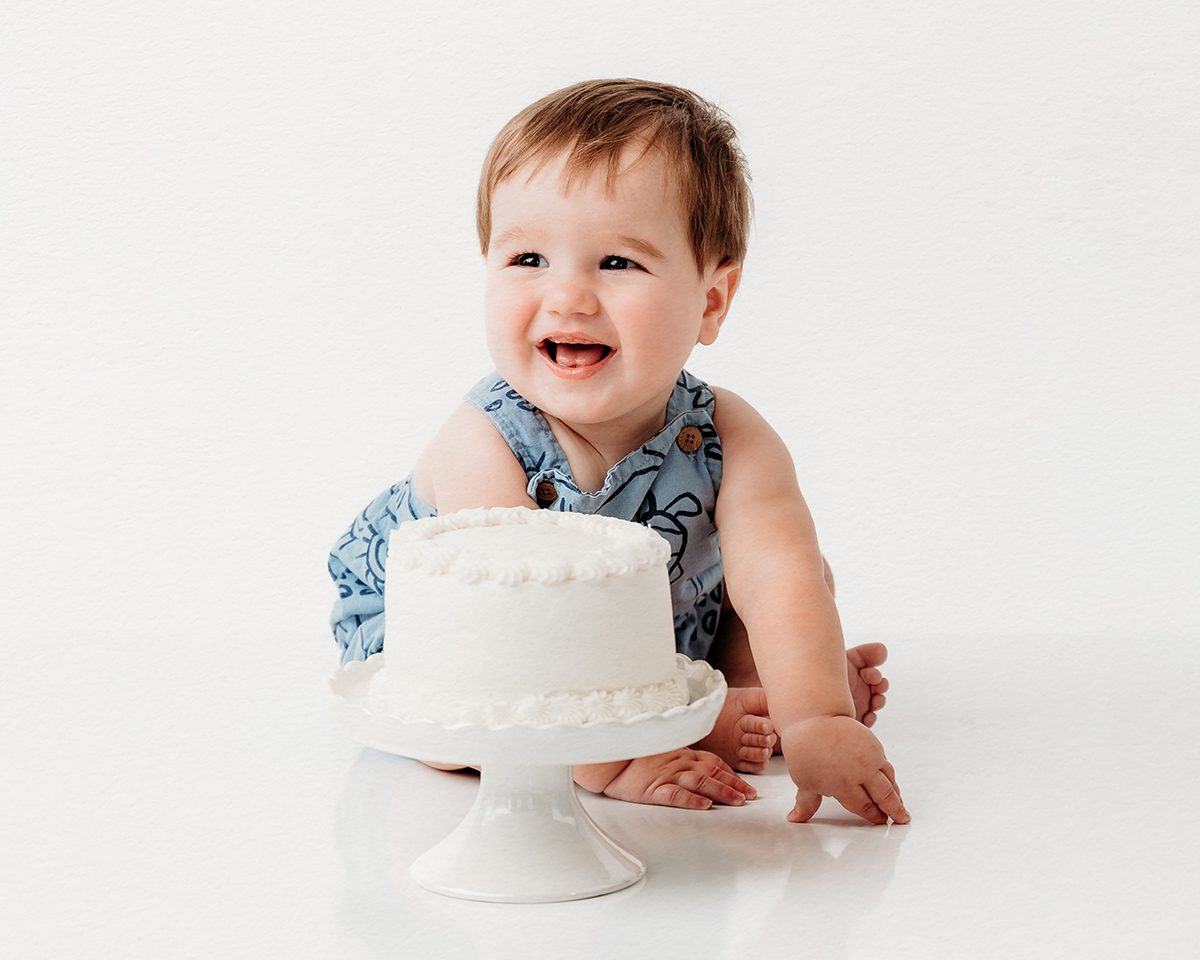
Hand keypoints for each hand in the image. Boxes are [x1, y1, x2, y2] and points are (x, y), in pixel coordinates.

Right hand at [602, 749, 756, 809]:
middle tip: (752, 796)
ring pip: (700, 783)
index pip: (714, 763)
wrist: (607, 757)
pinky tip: (705, 806)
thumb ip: (682, 756)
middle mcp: (678, 763)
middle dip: (734, 785)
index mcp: (682, 754)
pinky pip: (675, 795)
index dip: (732, 775)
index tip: (748, 786)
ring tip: (738, 801)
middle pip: (712, 773)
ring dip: (721, 791)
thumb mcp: (662, 751)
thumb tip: (701, 765)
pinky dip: (691, 800)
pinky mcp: (652, 789)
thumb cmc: (634, 755)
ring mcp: (666, 776)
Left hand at [781, 715, 909, 824]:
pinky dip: (890, 777)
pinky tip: (891, 784)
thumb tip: (794, 819)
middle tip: (902, 819)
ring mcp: (869, 757)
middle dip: (894, 809)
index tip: (880, 821)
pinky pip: (885, 765)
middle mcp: (860, 771)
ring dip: (895, 794)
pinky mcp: (873, 744)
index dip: (873, 816)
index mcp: (843, 784)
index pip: (863, 806)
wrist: (813, 717)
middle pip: (883, 796)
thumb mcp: (803, 781)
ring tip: (900, 805)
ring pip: (888, 780)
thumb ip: (806, 804)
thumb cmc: (804, 750)